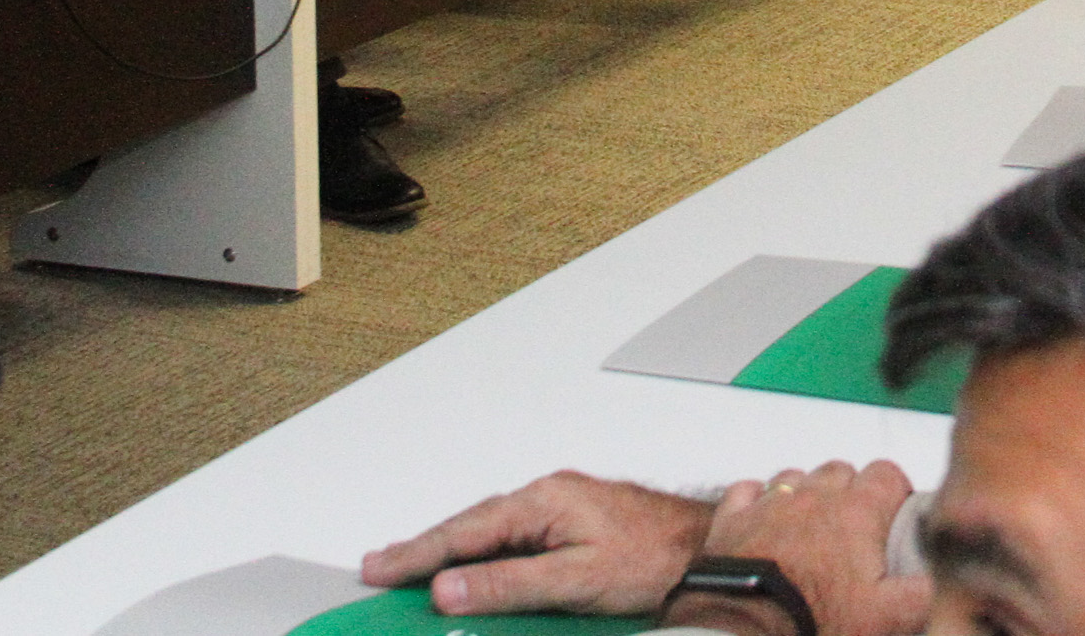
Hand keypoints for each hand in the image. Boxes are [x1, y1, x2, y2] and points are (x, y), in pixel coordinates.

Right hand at [363, 470, 714, 616]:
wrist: (707, 552)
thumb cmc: (654, 558)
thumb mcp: (576, 580)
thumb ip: (511, 584)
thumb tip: (449, 588)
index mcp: (544, 501)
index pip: (465, 531)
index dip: (418, 553)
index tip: (378, 568)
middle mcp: (548, 497)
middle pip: (471, 527)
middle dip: (424, 548)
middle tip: (377, 568)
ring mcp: (560, 510)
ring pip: (490, 532)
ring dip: (451, 552)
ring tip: (411, 569)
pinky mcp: (571, 527)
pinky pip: (512, 540)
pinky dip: (482, 555)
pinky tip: (470, 569)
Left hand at [672, 462, 930, 635]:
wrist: (748, 629)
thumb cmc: (817, 618)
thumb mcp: (889, 616)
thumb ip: (924, 592)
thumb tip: (942, 580)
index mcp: (857, 511)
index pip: (887, 473)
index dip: (895, 491)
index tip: (895, 516)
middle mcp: (814, 495)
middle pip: (841, 470)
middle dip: (851, 490)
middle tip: (855, 529)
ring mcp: (770, 503)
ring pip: (796, 476)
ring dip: (806, 493)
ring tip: (811, 526)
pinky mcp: (733, 519)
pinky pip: (748, 490)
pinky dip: (757, 498)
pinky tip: (764, 518)